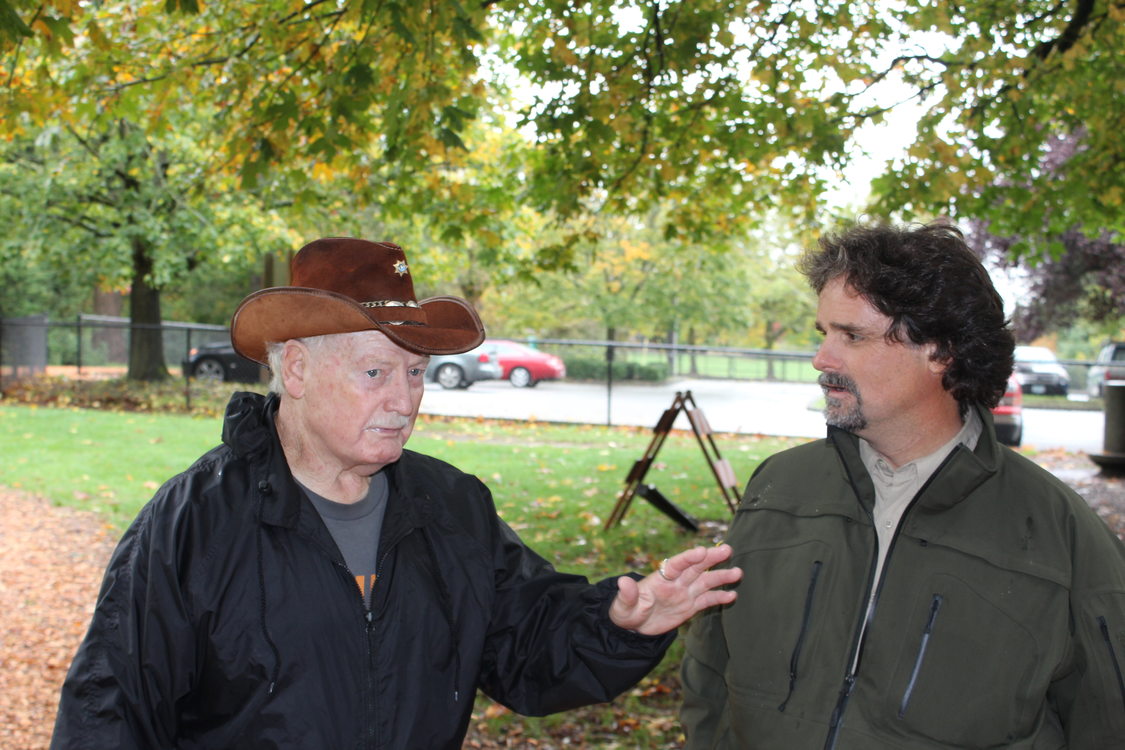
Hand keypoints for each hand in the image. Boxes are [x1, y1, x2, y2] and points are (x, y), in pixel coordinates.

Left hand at [608, 544, 741, 635]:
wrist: (634, 626)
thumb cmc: (626, 612)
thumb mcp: (623, 607)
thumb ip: (627, 595)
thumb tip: (623, 581)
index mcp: (660, 578)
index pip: (675, 564)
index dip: (688, 557)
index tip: (701, 551)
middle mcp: (676, 582)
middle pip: (696, 567)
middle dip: (711, 558)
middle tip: (728, 549)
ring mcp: (684, 593)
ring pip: (706, 581)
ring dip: (721, 577)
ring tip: (738, 573)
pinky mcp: (690, 606)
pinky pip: (707, 600)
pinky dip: (719, 597)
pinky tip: (732, 595)